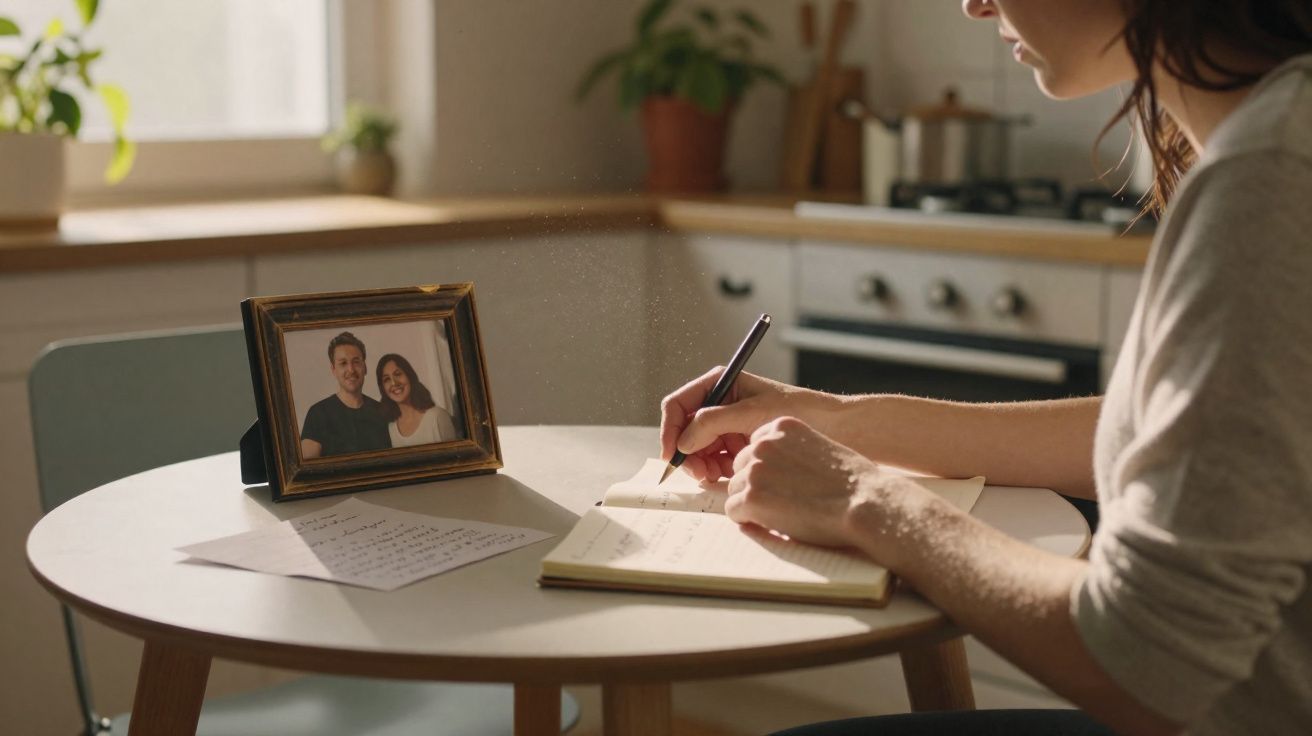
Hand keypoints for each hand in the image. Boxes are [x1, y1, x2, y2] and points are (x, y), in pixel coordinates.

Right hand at [659, 368, 836, 481]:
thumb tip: (683, 441)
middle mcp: (720, 404)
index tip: (672, 455)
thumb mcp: (754, 412)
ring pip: (697, 450)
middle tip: (699, 474)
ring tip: (716, 477)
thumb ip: (714, 422)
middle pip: (684, 431)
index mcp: (721, 384)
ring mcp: (728, 427)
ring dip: (700, 465)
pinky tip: (726, 478)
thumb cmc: (801, 409)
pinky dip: (715, 471)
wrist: (837, 428)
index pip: (679, 404)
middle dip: (687, 453)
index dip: (671, 429)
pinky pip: (714, 461)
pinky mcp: (738, 447)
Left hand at [723, 417, 937, 564]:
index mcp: (782, 425)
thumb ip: (793, 451)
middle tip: (781, 503)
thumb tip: (776, 471)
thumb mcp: (820, 448)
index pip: (755, 446)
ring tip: (780, 514)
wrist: (864, 503)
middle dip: (756, 486)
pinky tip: (771, 524)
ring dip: (752, 504)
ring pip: (734, 489)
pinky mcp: (752, 497)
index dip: (766, 469)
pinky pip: (733, 511)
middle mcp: (763, 442)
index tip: (782, 483)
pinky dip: (748, 520)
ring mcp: (755, 469)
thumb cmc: (853, 481)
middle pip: (740, 467)